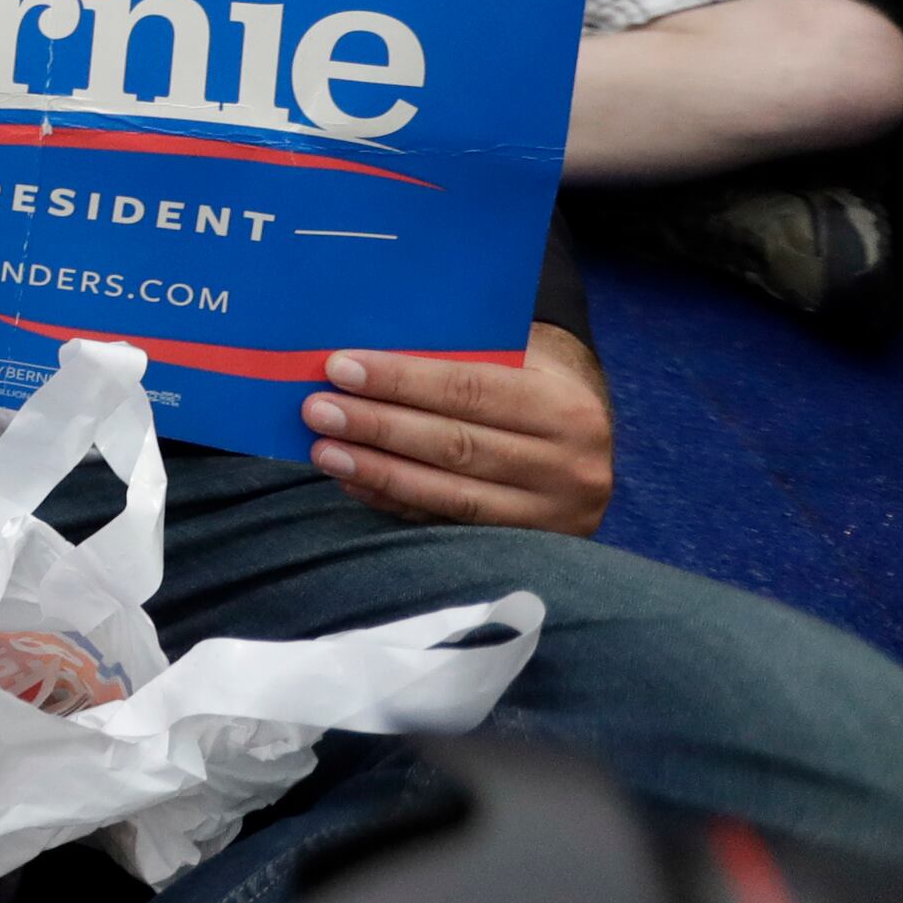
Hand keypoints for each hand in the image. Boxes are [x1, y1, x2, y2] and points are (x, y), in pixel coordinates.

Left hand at [301, 327, 613, 534]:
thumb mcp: (519, 360)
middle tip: (318, 411)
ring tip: (324, 451)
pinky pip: (448, 526)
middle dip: (378, 427)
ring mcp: (553, 518)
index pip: (470, 389)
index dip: (401, 380)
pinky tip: (354, 484)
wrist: (584, 443)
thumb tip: (362, 351)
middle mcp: (570, 468)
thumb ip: (460, 356)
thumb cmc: (530, 384)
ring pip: (450, 494)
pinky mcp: (530, 550)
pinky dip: (396, 503)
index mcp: (567, 407)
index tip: (340, 368)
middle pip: (456, 445)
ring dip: (378, 471)